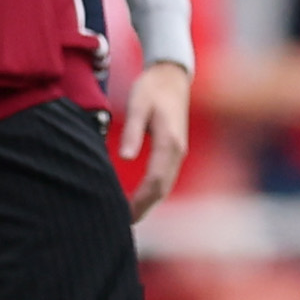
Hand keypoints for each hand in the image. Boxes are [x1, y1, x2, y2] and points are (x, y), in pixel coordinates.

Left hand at [116, 60, 192, 215]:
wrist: (171, 75)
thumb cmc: (151, 87)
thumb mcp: (138, 105)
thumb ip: (132, 131)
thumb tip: (125, 157)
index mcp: (170, 142)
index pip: (156, 181)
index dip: (140, 201)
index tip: (123, 215)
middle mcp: (178, 150)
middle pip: (163, 188)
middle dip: (144, 208)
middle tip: (121, 224)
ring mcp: (178, 151)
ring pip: (165, 185)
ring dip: (149, 202)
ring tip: (127, 216)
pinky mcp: (174, 150)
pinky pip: (165, 177)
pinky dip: (153, 192)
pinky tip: (139, 198)